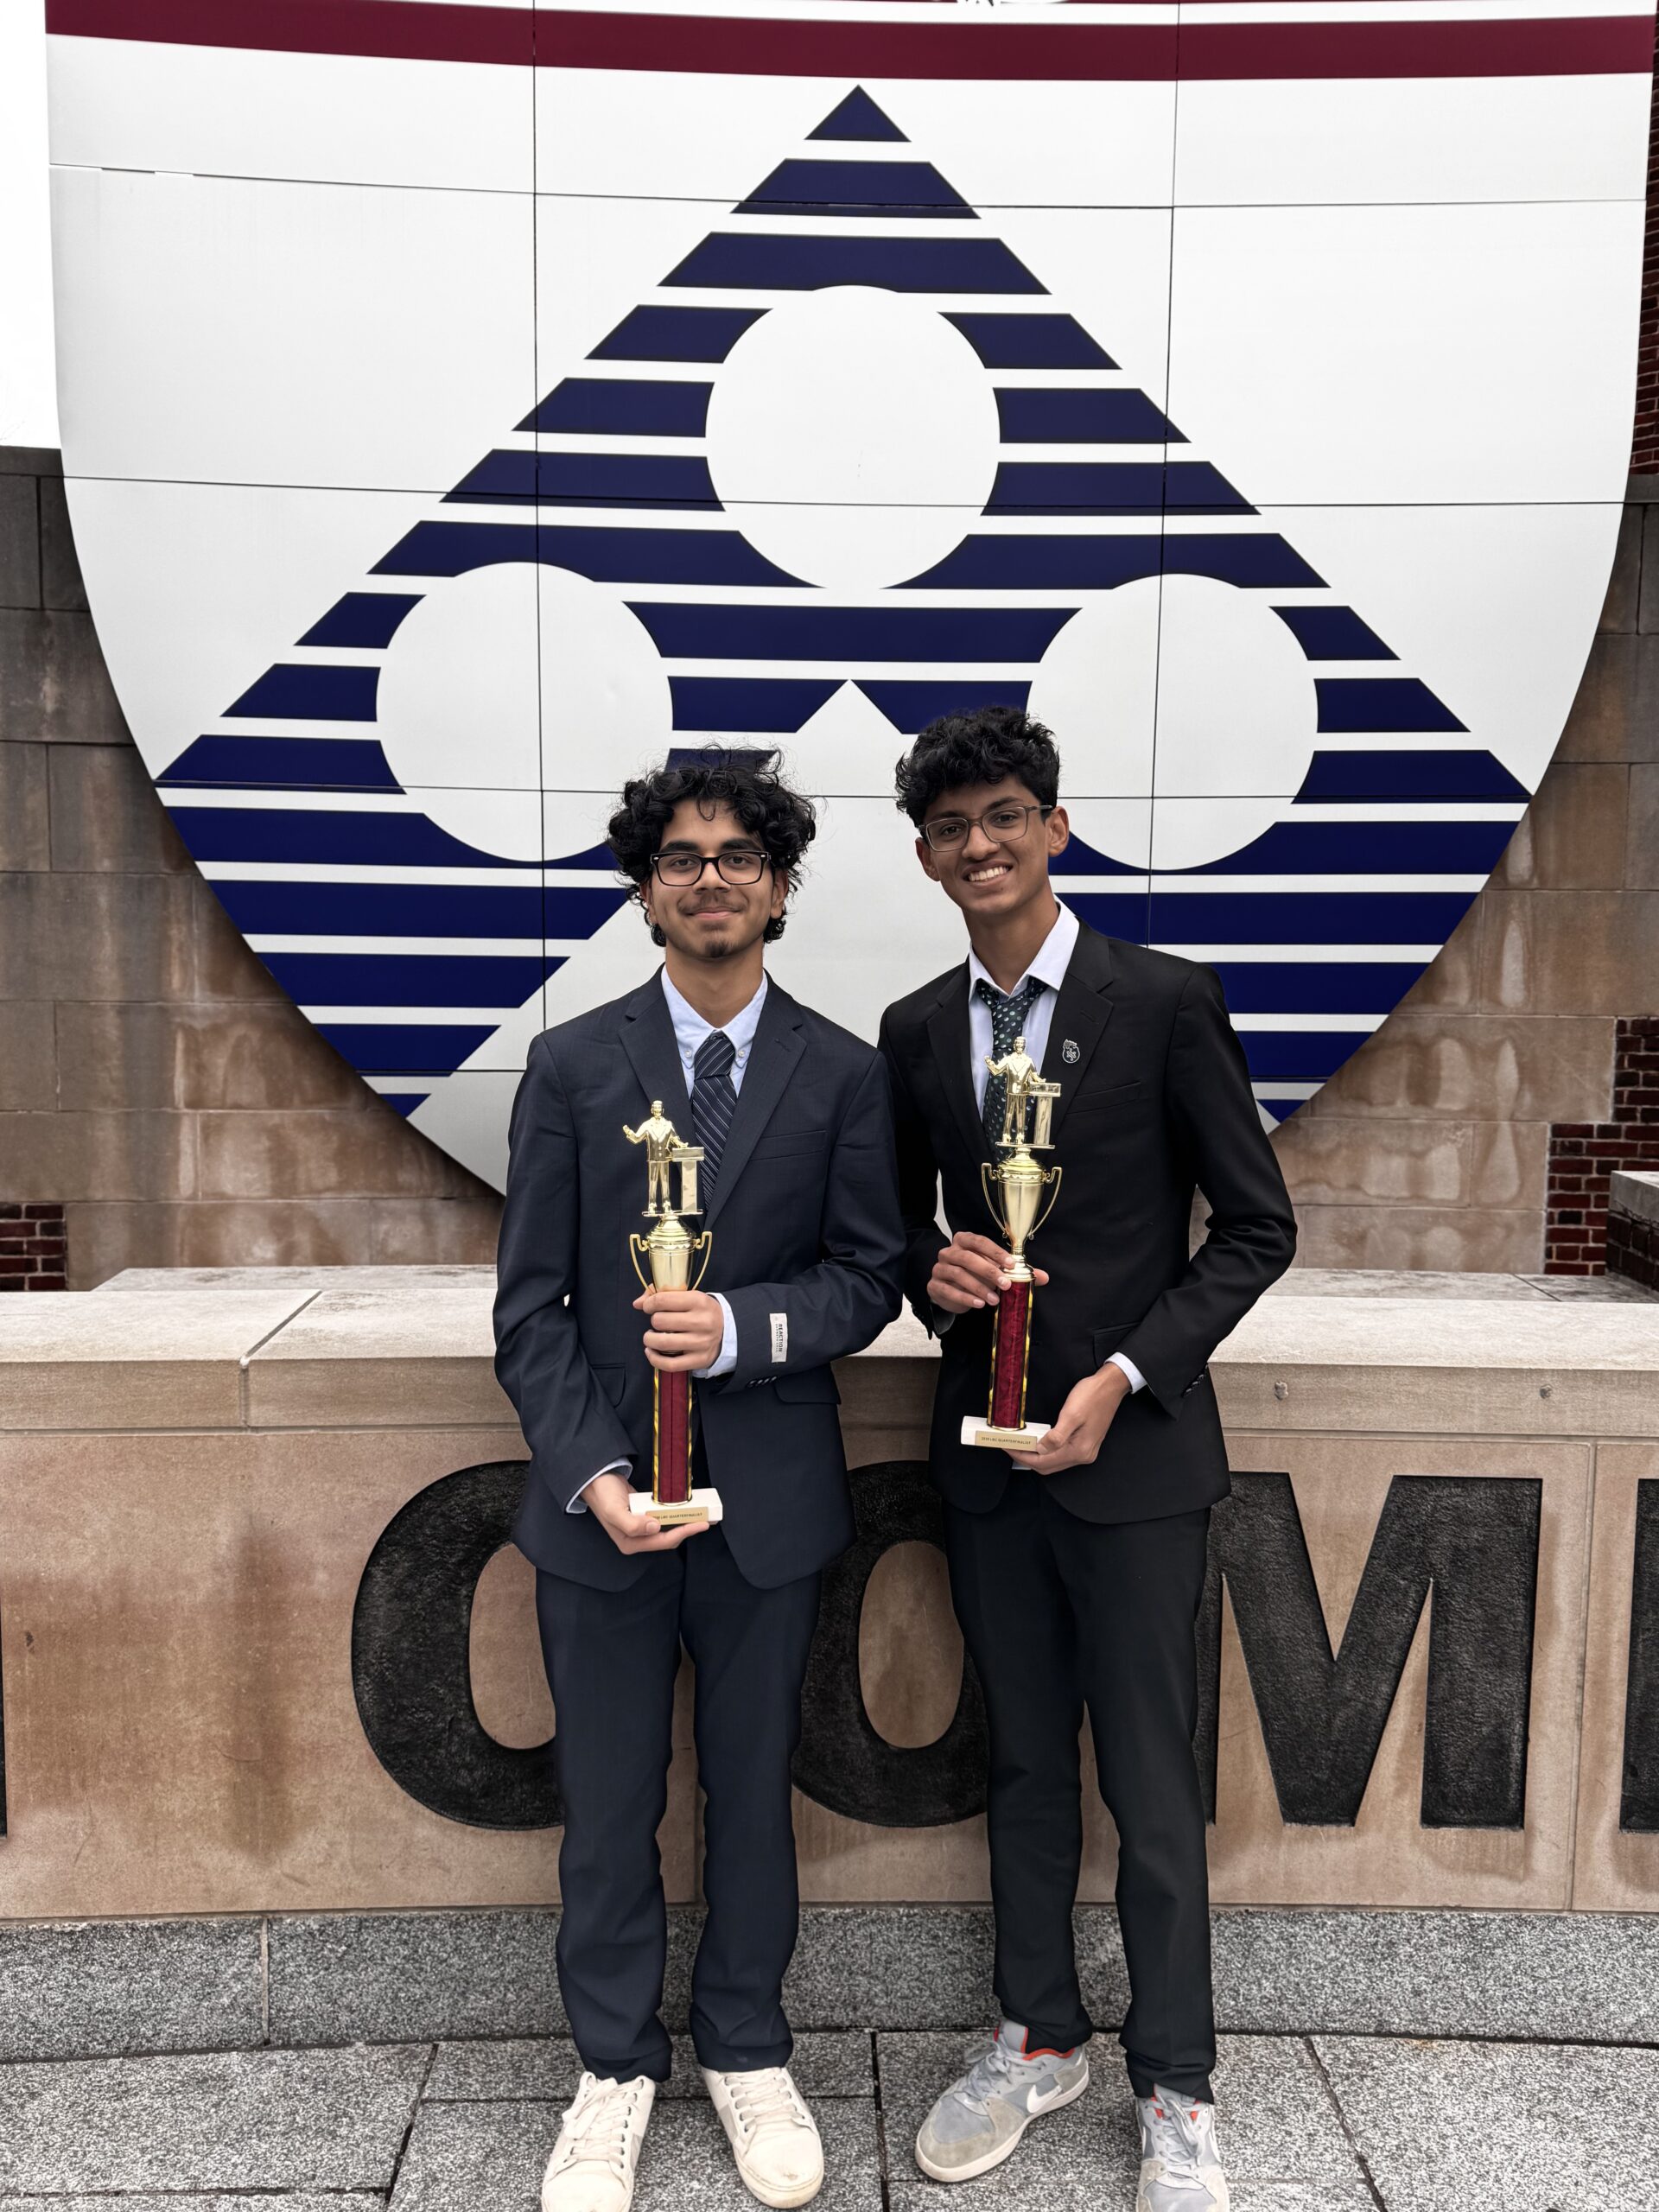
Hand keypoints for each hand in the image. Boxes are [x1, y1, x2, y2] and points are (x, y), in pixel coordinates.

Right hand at [584, 1470, 707, 1554]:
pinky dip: (676, 1514)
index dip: (684, 1533)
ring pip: (668, 1529)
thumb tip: (655, 1528)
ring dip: (684, 1522)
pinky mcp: (643, 1517)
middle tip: (706, 1520)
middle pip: (668, 1537)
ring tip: (702, 1515)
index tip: (700, 1524)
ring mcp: (640, 1529)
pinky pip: (663, 1518)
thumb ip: (632, 1524)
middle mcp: (636, 1539)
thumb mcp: (614, 1510)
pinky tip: (686, 1509)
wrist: (595, 1479)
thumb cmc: (603, 1495)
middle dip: (688, 1529)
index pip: (663, 1541)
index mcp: (630, 1543)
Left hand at [633, 1286, 724, 1370]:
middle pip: (660, 1321)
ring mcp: (701, 1343)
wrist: (729, 1330)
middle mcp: (702, 1322)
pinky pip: (670, 1364)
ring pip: (662, 1343)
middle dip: (653, 1321)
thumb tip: (637, 1303)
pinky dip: (654, 1359)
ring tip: (651, 1337)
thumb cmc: (702, 1312)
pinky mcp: (699, 1360)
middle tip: (657, 1322)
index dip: (649, 1304)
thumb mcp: (689, 1296)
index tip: (649, 1307)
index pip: (663, 1300)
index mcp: (699, 1301)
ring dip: (649, 1339)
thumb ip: (662, 1295)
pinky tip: (651, 1352)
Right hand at [927, 1232, 1048, 1314]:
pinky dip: (965, 1298)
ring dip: (978, 1287)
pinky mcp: (934, 1286)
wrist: (949, 1290)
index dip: (995, 1251)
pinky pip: (948, 1290)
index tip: (1011, 1263)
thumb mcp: (995, 1270)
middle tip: (1006, 1284)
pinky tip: (978, 1304)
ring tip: (994, 1300)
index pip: (979, 1241)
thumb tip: (1044, 1277)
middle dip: (989, 1271)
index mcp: (963, 1241)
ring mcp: (939, 1269)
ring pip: (958, 1274)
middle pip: (967, 1257)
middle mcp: (949, 1252)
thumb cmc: (975, 1275)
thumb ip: (1017, 1272)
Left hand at [1007, 1364, 1129, 1475]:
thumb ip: (1056, 1436)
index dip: (1023, 1456)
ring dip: (1036, 1456)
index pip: (1043, 1462)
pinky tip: (1039, 1443)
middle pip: (1048, 1466)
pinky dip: (1047, 1452)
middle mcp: (1083, 1455)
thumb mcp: (1071, 1414)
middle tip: (1011, 1446)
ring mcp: (1085, 1451)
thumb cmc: (1093, 1396)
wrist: (1111, 1386)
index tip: (1009, 1447)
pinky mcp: (1085, 1444)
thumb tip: (1040, 1450)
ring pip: (1054, 1462)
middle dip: (1027, 1458)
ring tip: (1021, 1445)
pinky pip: (1061, 1455)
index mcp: (1079, 1450)